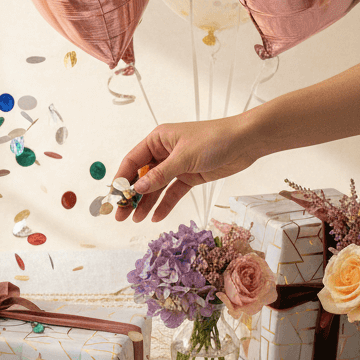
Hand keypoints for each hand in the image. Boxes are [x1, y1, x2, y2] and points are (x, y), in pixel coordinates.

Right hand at [114, 116, 255, 223]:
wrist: (246, 142)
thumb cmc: (214, 139)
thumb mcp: (183, 157)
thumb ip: (160, 175)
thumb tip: (137, 188)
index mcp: (158, 139)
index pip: (132, 161)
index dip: (121, 179)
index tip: (114, 197)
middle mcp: (164, 152)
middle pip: (142, 176)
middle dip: (131, 195)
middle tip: (121, 214)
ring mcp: (177, 165)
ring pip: (156, 187)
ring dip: (146, 203)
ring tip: (136, 219)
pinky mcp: (190, 176)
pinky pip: (173, 192)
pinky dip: (165, 204)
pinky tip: (156, 216)